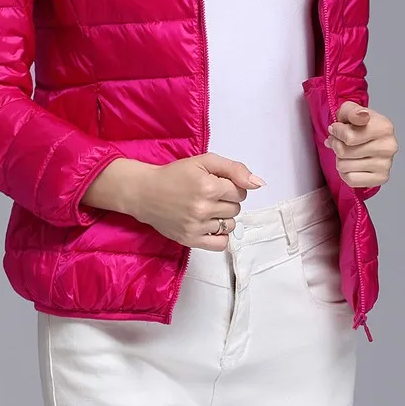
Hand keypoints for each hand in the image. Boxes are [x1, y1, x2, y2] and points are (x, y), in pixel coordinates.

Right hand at [129, 153, 265, 251]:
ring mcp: (197, 226)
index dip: (231, 185)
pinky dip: (220, 235)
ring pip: (230, 225)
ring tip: (207, 209)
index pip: (240, 191)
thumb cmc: (175, 174)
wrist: (145, 192)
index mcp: (208, 186)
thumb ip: (234, 169)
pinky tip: (210, 225)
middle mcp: (203, 208)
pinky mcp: (190, 240)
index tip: (216, 183)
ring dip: (223, 217)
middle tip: (209, 195)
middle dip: (227, 200)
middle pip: (236, 208)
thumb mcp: (204, 161)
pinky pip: (220, 244)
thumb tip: (259, 184)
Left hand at [325, 101, 396, 188]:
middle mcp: (388, 146)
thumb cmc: (359, 124)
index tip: (337, 128)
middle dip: (336, 145)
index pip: (349, 137)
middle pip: (343, 152)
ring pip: (344, 166)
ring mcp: (386, 164)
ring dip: (339, 159)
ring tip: (346, 152)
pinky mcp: (381, 178)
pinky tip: (351, 164)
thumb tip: (360, 116)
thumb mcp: (350, 110)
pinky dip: (345, 173)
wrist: (370, 137)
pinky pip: (350, 179)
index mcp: (384, 126)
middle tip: (339, 141)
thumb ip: (351, 110)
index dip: (337, 132)